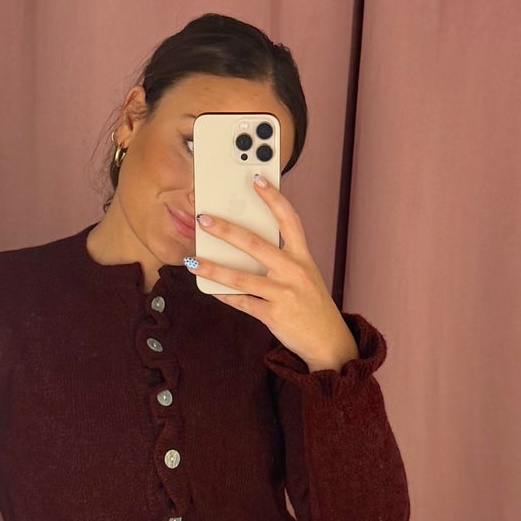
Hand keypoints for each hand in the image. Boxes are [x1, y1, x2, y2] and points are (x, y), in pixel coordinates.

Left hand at [193, 180, 359, 372]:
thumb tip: (243, 243)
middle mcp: (294, 271)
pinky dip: (224, 295)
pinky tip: (209, 288)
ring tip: (193, 261)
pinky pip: (242, 302)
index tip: (256, 180)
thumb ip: (281, 257)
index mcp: (302, 257)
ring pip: (241, 277)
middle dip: (226, 230)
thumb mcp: (304, 274)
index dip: (273, 198)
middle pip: (255, 244)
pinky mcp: (273, 315)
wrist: (327, 340)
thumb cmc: (310, 302)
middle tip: (203, 219)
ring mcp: (283, 294)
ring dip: (213, 268)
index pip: (289, 219)